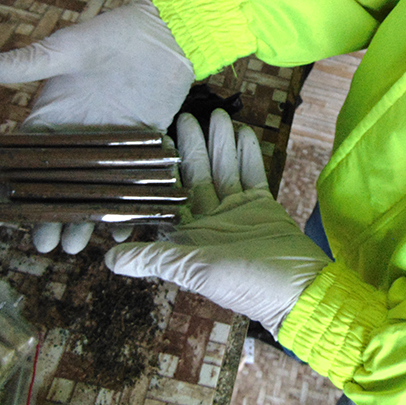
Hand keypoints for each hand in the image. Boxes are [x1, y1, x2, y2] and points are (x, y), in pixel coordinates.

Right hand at [0, 0, 194, 253]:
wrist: (166, 33)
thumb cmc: (112, 34)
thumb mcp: (65, 49)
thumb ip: (22, 64)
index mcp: (51, 118)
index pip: (21, 161)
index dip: (5, 189)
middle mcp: (77, 137)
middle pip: (56, 185)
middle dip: (47, 215)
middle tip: (44, 245)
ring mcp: (109, 146)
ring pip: (90, 190)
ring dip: (83, 217)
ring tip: (76, 247)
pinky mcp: (141, 147)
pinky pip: (129, 183)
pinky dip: (127, 205)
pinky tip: (123, 229)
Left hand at [105, 110, 330, 336]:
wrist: (297, 290)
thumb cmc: (244, 285)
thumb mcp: (194, 270)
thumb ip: (154, 258)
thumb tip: (108, 260)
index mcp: (187, 237)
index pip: (169, 196)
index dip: (162, 169)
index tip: (155, 140)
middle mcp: (209, 222)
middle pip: (196, 177)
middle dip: (192, 146)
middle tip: (184, 115)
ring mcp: (236, 212)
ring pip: (223, 170)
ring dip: (220, 143)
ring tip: (216, 114)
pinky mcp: (262, 207)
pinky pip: (252, 174)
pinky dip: (247, 154)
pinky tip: (242, 131)